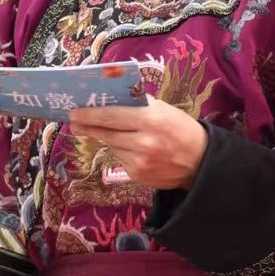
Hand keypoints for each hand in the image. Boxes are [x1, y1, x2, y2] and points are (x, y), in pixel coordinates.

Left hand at [67, 96, 208, 189]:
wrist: (200, 162)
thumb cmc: (181, 129)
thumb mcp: (163, 110)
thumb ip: (138, 106)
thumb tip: (109, 100)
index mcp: (150, 119)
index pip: (111, 115)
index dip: (90, 114)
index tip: (75, 111)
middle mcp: (143, 141)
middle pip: (106, 132)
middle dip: (87, 126)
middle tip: (74, 121)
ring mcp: (139, 161)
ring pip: (111, 145)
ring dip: (107, 137)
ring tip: (105, 131)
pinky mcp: (137, 175)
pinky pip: (120, 158)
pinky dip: (121, 151)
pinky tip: (131, 147)